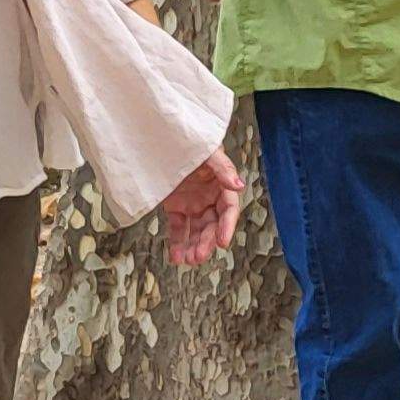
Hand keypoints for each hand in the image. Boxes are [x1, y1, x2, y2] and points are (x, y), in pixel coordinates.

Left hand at [160, 151, 244, 268]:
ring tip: (186, 261)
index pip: (229, 209)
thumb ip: (223, 168)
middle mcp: (209, 196)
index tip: (222, 242)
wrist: (162, 138)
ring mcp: (193, 203)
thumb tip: (238, 186)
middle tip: (198, 256)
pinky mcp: (176, 207)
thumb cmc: (189, 141)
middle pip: (212, 224)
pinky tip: (175, 256)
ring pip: (196, 230)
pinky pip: (178, 228)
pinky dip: (177, 242)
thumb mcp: (207, 152)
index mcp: (221, 184)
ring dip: (193, 246)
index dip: (227, 226)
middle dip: (206, 242)